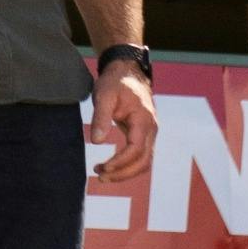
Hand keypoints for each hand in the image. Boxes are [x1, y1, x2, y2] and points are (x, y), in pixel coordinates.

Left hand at [87, 63, 159, 193]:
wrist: (127, 72)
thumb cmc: (116, 82)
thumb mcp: (104, 96)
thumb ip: (101, 117)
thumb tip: (96, 142)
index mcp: (143, 120)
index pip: (136, 149)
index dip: (120, 162)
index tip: (103, 167)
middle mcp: (151, 129)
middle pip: (143, 161)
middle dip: (122, 173)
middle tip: (99, 176)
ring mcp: (149, 133)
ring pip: (143, 162)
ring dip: (125, 172)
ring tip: (102, 174)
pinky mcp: (143, 135)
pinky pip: (140, 156)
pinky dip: (127, 166)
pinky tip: (110, 167)